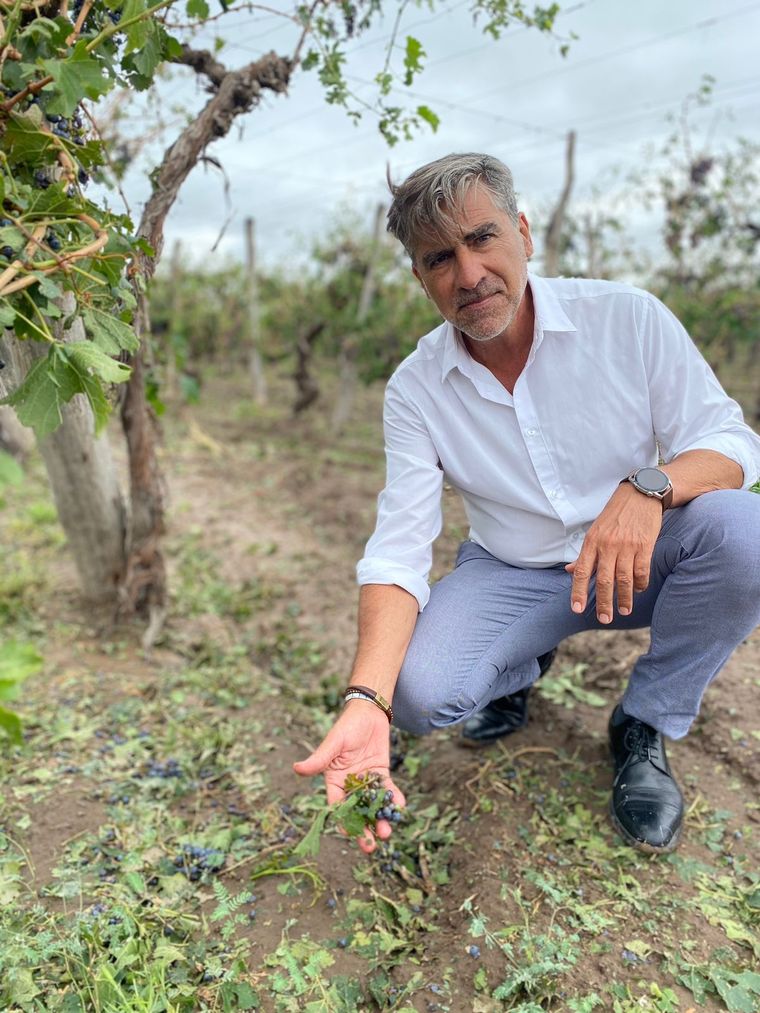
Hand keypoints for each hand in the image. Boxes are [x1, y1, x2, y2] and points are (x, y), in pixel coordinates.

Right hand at [293, 699, 405, 854]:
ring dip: (379, 820)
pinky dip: (393, 801)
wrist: (369, 712)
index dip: (343, 821)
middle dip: (363, 829)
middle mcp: (350, 785)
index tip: (350, 834)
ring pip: (372, 805)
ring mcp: (366, 781)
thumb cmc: (347, 726)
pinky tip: (400, 809)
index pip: (337, 805)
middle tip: (371, 845)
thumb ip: (319, 759)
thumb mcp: (333, 743)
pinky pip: (387, 792)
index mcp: (334, 781)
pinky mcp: (381, 775)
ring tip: (386, 832)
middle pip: (356, 811)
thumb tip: (296, 768)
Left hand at [565, 483, 663, 623]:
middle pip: (603, 580)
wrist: (640, 495)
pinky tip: (638, 590)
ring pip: (623, 578)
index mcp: (591, 542)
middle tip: (605, 619)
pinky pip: (641, 570)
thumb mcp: (595, 531)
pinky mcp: (645, 545)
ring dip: (624, 598)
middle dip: (603, 602)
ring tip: (624, 611)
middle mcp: (607, 545)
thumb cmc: (615, 514)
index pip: (581, 571)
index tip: (576, 609)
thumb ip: (584, 554)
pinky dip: (640, 584)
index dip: (577, 591)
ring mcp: (626, 545)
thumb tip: (569, 570)